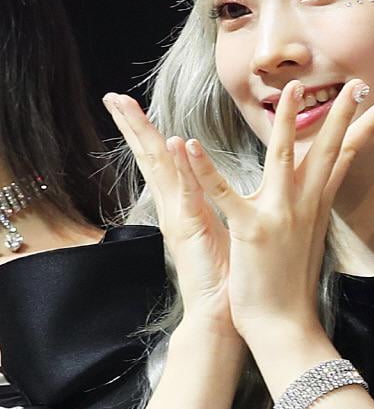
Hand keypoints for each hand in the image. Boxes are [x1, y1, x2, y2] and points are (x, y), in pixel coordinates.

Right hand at [102, 93, 237, 341]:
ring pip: (159, 168)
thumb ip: (213, 200)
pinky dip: (181, 167)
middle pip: (150, 157)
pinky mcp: (192, 229)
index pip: (160, 159)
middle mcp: (174, 207)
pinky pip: (186, 192)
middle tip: (112, 96)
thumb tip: (214, 181)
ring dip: (144, 136)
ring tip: (126, 107)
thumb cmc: (226, 272)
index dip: (145, 131)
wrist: (221, 312)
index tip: (130, 105)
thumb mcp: (219, 226)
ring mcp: (179, 217)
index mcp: (181, 204)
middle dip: (131, 125)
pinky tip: (176, 143)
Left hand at [180, 79, 373, 342]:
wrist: (284, 325)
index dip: (365, 127)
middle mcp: (303, 204)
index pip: (346, 156)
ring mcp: (279, 215)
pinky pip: (224, 194)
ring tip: (291, 90)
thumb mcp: (310, 236)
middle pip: (326, 150)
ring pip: (283, 159)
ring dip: (286, 123)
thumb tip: (323, 182)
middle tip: (357, 83)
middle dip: (341, 114)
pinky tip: (187, 145)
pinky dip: (204, 170)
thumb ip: (314, 204)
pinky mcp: (250, 231)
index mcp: (316, 204)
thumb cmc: (291, 282)